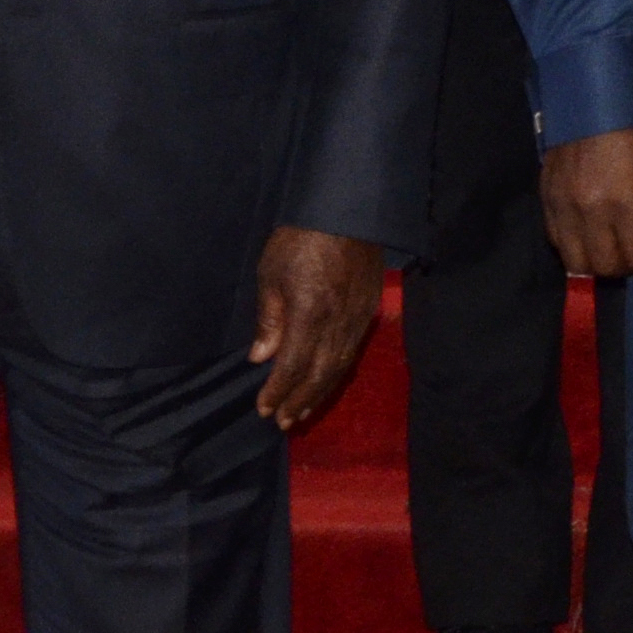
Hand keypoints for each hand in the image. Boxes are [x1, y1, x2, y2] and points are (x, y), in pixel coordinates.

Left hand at [249, 228, 390, 432]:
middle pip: (321, 373)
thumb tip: (262, 357)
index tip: (263, 409)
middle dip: (300, 400)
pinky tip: (327, 381)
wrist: (348, 211)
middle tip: (283, 422)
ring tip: (303, 410)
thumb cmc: (300, 239)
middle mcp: (338, 322)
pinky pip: (353, 350)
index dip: (279, 390)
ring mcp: (358, 317)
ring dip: (320, 392)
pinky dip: (338, 372)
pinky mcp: (370, 309)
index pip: (294, 365)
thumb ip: (269, 319)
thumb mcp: (271, 274)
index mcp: (310, 313)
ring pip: (340, 366)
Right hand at [542, 126, 632, 283]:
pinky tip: (590, 236)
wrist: (590, 96)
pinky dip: (574, 248)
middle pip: (604, 266)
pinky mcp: (544, 199)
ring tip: (614, 250)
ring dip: (598, 263)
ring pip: (574, 262)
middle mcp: (588, 211)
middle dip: (626, 268)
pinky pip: (555, 240)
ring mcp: (561, 207)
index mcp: (624, 202)